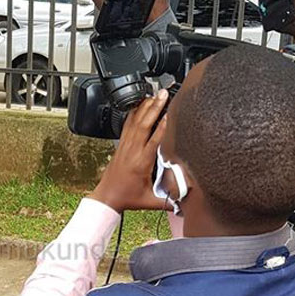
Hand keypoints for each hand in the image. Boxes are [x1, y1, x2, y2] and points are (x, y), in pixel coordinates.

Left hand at [91, 89, 170, 212]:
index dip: (164, 125)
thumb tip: (187, 201)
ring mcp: (125, 145)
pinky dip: (134, 112)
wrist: (107, 197)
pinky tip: (139, 104)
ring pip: (135, 121)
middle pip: (144, 124)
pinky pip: (127, 124)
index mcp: (141, 162)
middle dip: (154, 107)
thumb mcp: (151, 201)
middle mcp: (132, 150)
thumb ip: (169, 201)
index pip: (154, 139)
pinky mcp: (121, 144)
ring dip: (145, 106)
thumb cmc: (128, 198)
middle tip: (163, 94)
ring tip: (154, 94)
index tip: (172, 113)